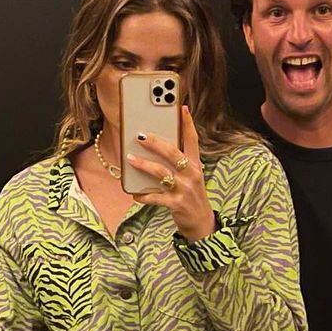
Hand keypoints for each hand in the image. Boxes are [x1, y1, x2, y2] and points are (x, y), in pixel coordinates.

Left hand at [127, 106, 213, 241]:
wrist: (201, 223)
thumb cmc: (191, 195)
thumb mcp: (191, 176)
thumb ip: (179, 162)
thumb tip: (156, 147)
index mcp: (195, 165)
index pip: (193, 140)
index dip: (187, 123)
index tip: (181, 108)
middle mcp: (192, 174)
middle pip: (173, 153)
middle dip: (155, 143)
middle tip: (140, 135)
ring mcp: (184, 190)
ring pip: (161, 173)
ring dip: (144, 165)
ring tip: (130, 159)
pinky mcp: (176, 204)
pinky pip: (156, 197)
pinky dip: (144, 195)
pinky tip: (134, 194)